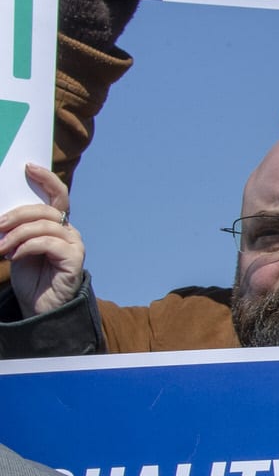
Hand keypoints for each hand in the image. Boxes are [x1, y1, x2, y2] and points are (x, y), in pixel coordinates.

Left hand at [0, 165, 85, 315]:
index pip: (57, 195)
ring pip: (44, 225)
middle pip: (45, 209)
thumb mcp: (16, 246)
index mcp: (57, 225)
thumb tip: (1, 212)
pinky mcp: (74, 259)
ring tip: (1, 248)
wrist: (39, 308)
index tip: (29, 167)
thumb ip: (15, 228)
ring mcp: (74, 244)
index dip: (46, 179)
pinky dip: (26, 247)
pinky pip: (48, 242)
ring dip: (16, 234)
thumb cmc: (29, 277)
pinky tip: (14, 256)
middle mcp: (69, 231)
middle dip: (17, 215)